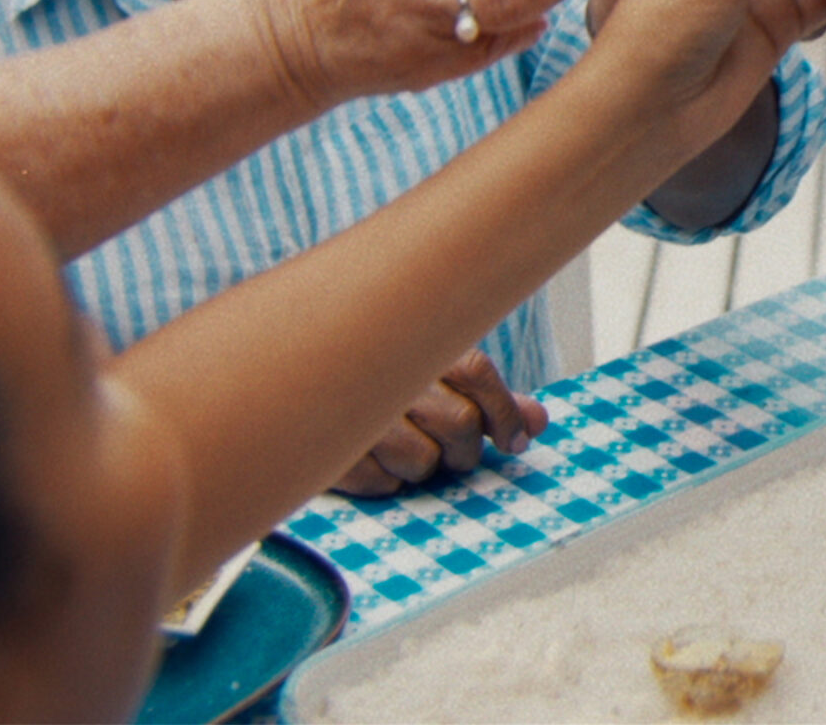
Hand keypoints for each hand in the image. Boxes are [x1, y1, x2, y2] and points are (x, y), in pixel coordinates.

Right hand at [329, 350, 547, 495]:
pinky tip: (372, 459)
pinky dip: (385, 480)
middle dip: (465, 449)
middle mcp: (385, 372)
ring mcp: (354, 412)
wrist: (287, 381)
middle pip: (459, 424)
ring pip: (423, 460)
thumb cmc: (377, 382)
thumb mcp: (434, 379)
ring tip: (402, 449)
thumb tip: (538, 421)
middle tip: (453, 451)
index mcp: (414, 342)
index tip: (514, 440)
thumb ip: (490, 400)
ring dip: (421, 465)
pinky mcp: (328, 451)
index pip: (477, 371)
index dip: (504, 411)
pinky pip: (382, 483)